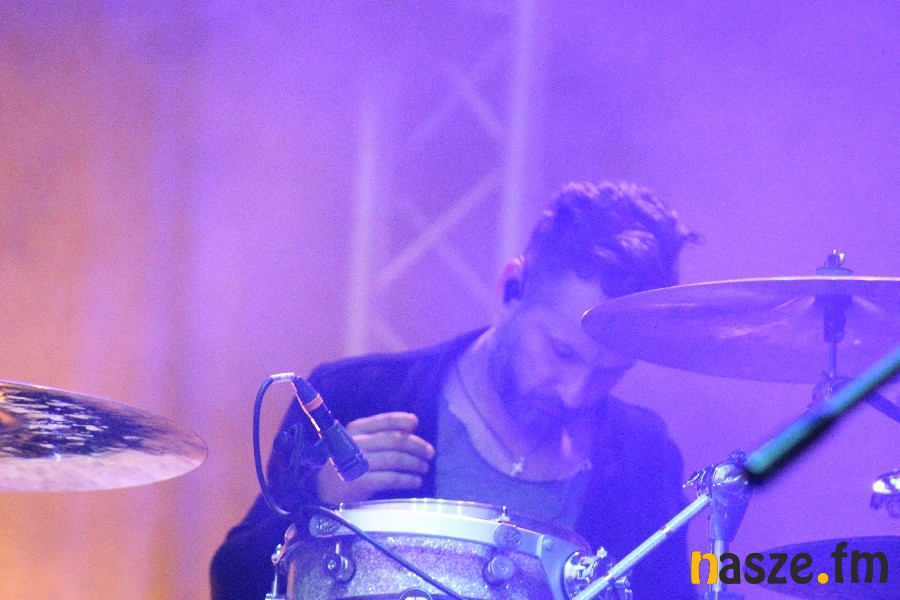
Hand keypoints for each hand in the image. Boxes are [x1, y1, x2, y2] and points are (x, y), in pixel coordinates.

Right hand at [316, 412, 434, 504]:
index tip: (416, 423)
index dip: (402, 420)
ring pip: (395, 459)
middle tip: (430, 453)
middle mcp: (355, 444)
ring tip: (424, 467)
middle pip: (394, 441)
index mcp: (354, 431)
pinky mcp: (361, 482)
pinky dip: (408, 479)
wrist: (322, 492)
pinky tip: (416, 481)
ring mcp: (358, 463)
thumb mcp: (357, 444)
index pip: (383, 421)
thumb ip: (380, 434)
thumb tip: (411, 425)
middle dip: (416, 446)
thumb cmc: (344, 465)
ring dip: (415, 463)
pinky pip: (391, 478)